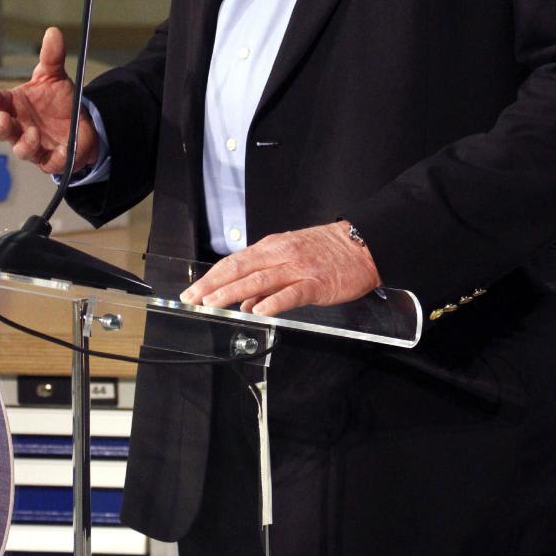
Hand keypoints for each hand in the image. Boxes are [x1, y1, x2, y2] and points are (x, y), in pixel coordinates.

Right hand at [0, 26, 97, 175]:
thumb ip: (51, 57)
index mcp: (13, 105)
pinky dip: (54, 157)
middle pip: (0, 130)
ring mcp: (33, 145)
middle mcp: (18, 127)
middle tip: (2, 118)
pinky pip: (50, 162)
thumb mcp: (54, 76)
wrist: (81, 123)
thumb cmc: (57, 101)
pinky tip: (60, 150)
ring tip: (32, 132)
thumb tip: (53, 32)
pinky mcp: (51, 159)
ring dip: (25, 142)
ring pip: (21, 149)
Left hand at [180, 221, 380, 317]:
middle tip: (192, 299)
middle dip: (213, 285)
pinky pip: (291, 293)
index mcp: (272, 247)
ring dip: (233, 292)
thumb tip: (243, 300)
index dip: (211, 277)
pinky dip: (273, 301)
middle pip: (240, 269)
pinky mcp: (316, 284)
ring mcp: (298, 269)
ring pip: (259, 280)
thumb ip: (267, 279)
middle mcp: (281, 255)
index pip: (234, 262)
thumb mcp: (291, 257)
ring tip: (213, 303)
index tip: (193, 291)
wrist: (363, 245)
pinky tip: (258, 310)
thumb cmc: (327, 251)